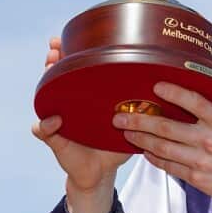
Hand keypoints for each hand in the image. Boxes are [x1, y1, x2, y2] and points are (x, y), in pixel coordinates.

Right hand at [32, 36, 131, 212]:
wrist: (100, 173)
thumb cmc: (115, 145)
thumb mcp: (131, 125)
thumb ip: (144, 111)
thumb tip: (168, 91)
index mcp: (87, 99)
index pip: (76, 71)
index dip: (70, 55)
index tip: (67, 40)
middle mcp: (70, 105)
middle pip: (56, 77)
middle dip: (54, 60)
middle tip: (55, 48)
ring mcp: (59, 120)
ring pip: (46, 97)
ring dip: (46, 81)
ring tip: (49, 67)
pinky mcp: (55, 139)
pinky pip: (43, 130)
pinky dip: (45, 126)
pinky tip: (53, 121)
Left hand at [113, 82, 211, 212]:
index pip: (195, 102)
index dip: (173, 93)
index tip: (156, 86)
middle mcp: (210, 141)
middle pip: (167, 127)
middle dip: (140, 120)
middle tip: (121, 115)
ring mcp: (202, 162)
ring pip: (163, 148)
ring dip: (141, 138)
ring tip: (125, 131)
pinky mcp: (198, 179)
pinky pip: (170, 166)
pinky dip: (154, 158)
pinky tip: (144, 150)